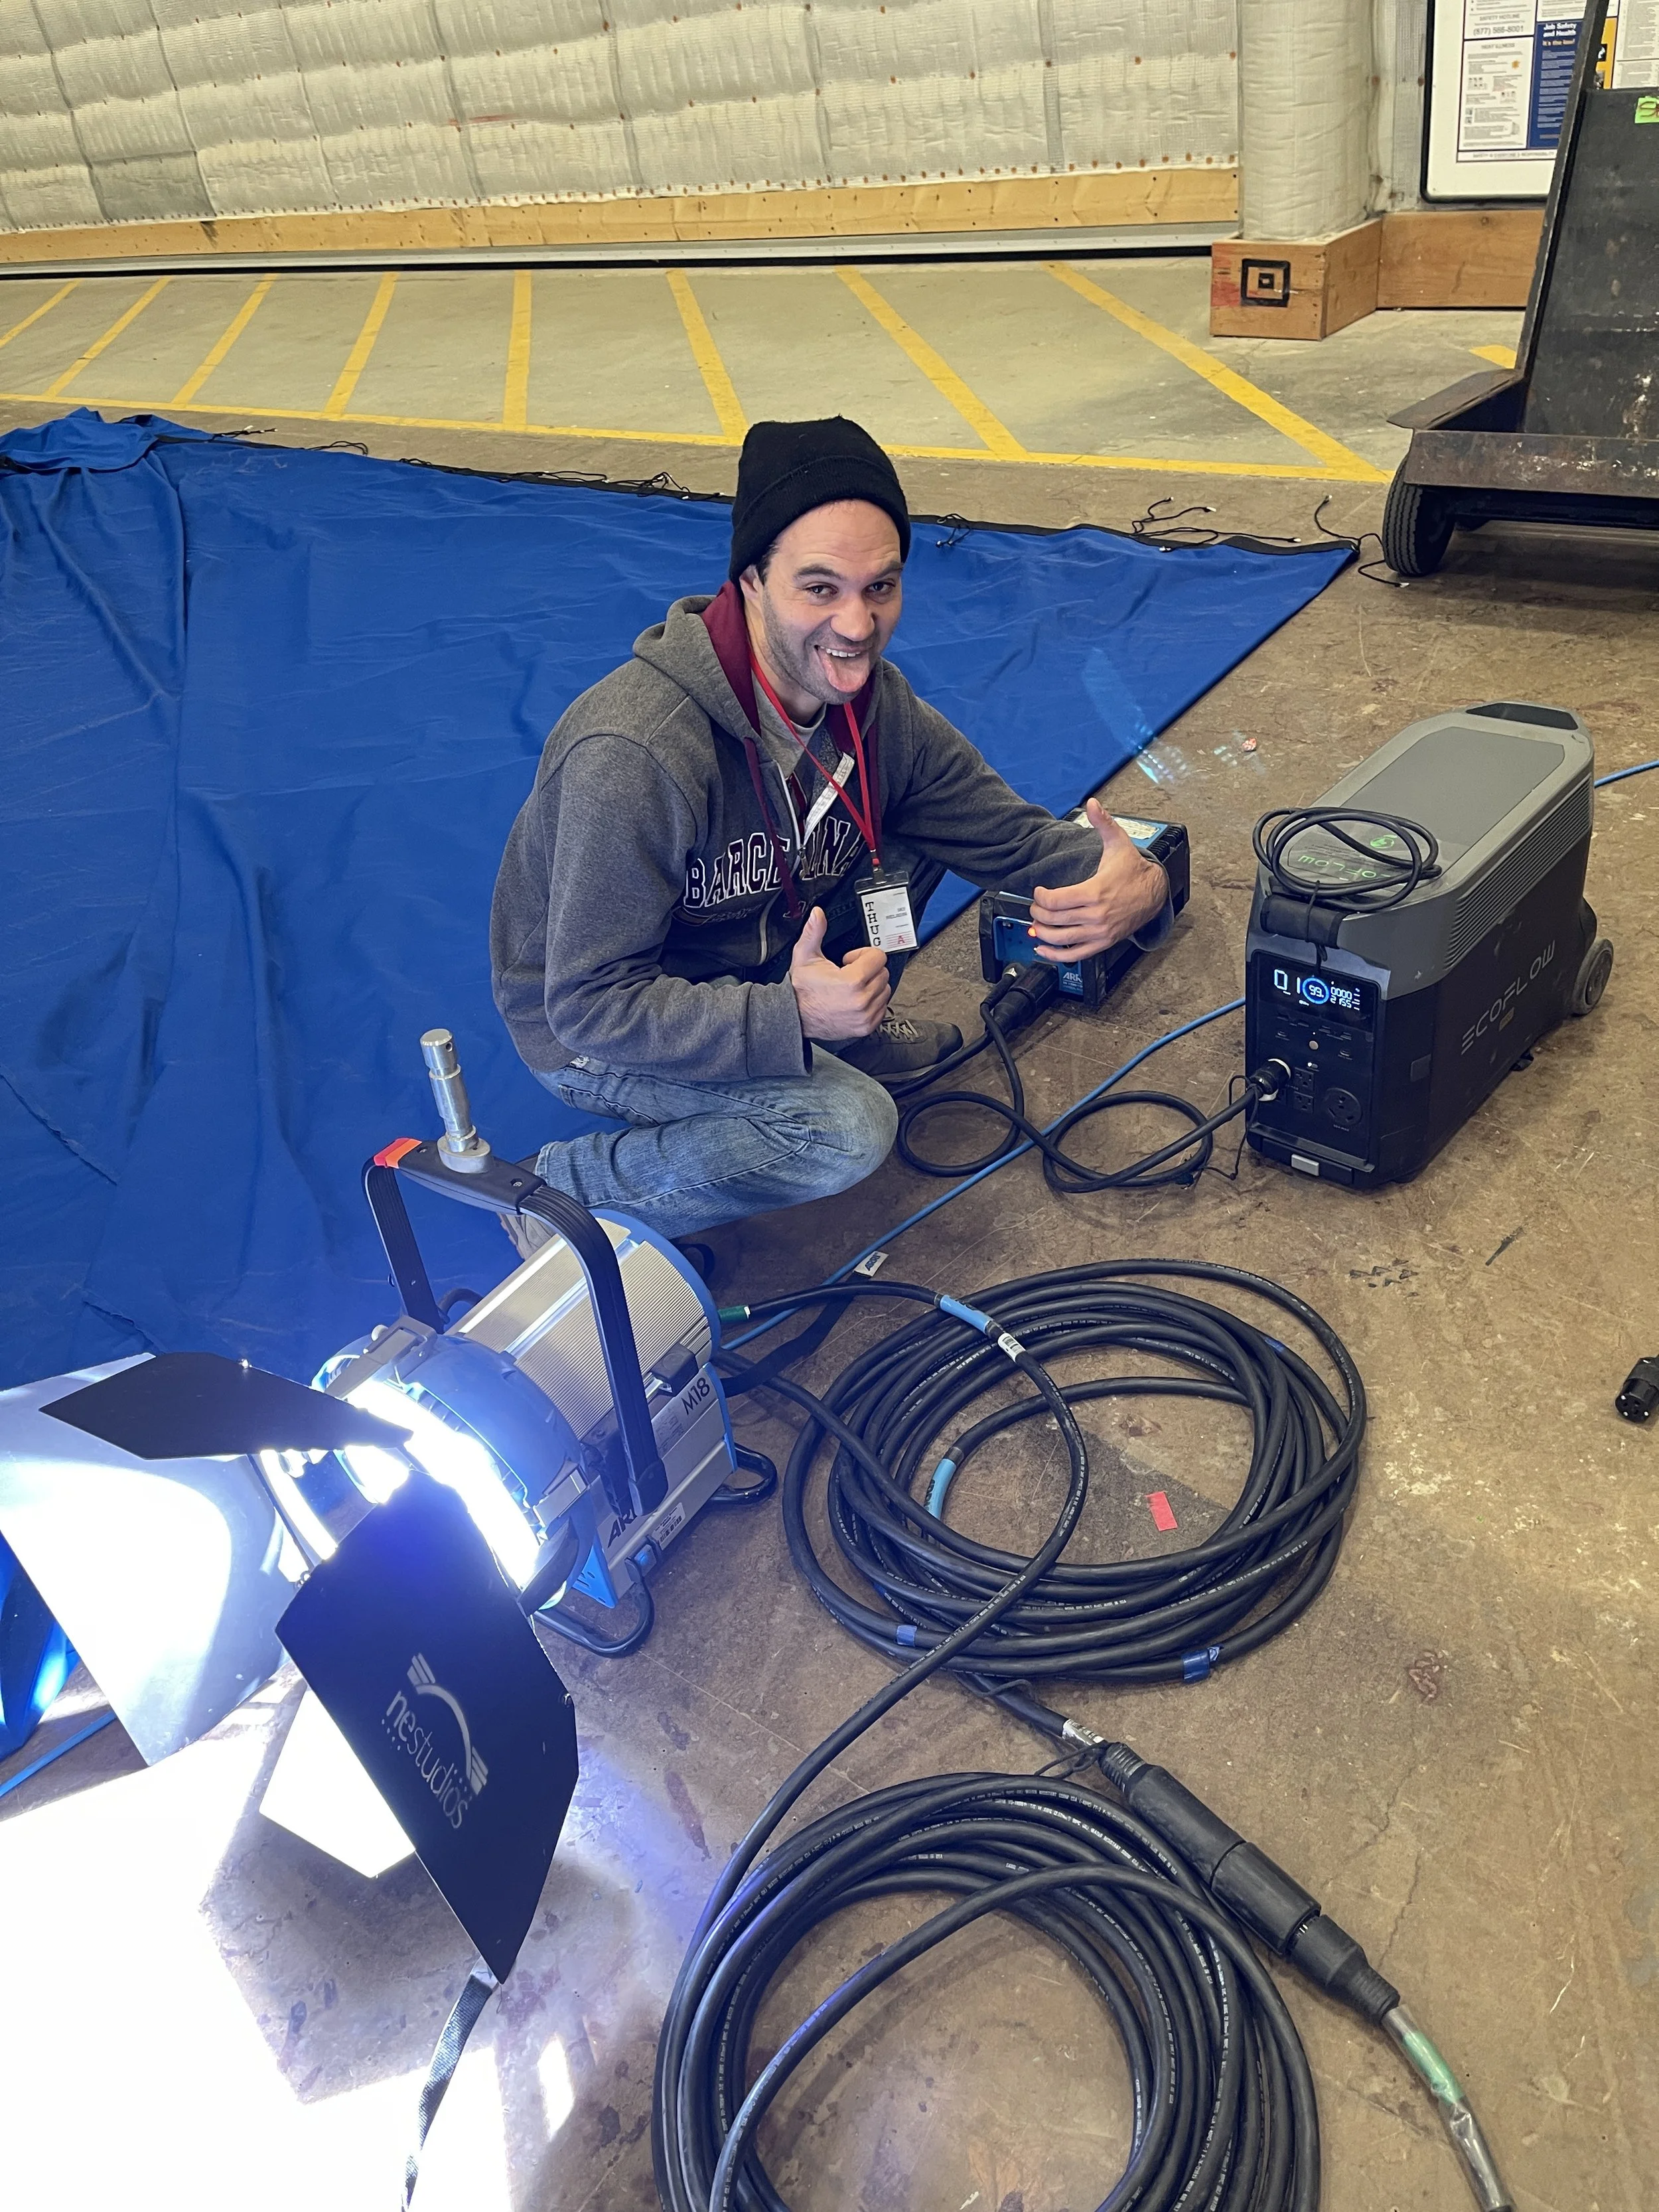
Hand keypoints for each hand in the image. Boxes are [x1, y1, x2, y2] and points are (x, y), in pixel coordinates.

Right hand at [790, 906, 890, 1038]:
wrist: (794, 1016)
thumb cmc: (801, 989)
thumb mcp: (805, 956)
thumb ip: (814, 933)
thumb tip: (818, 914)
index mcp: (851, 981)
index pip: (878, 957)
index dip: (863, 955)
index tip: (849, 960)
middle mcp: (861, 1000)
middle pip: (883, 973)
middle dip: (868, 970)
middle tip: (849, 973)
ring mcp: (865, 1015)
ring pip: (885, 990)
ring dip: (872, 986)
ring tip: (852, 987)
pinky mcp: (866, 1027)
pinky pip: (882, 1008)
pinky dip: (872, 1003)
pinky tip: (855, 999)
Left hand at [1029, 799, 1168, 961]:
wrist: (1155, 893)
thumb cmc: (1134, 871)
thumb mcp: (1118, 843)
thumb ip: (1102, 823)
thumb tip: (1093, 803)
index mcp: (1095, 892)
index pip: (1055, 901)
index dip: (1040, 897)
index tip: (1039, 892)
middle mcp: (1096, 915)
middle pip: (1054, 920)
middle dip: (1038, 913)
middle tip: (1035, 907)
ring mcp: (1100, 932)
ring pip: (1061, 938)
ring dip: (1042, 933)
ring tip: (1036, 925)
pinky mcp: (1103, 942)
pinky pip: (1075, 954)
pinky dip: (1055, 955)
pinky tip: (1042, 950)